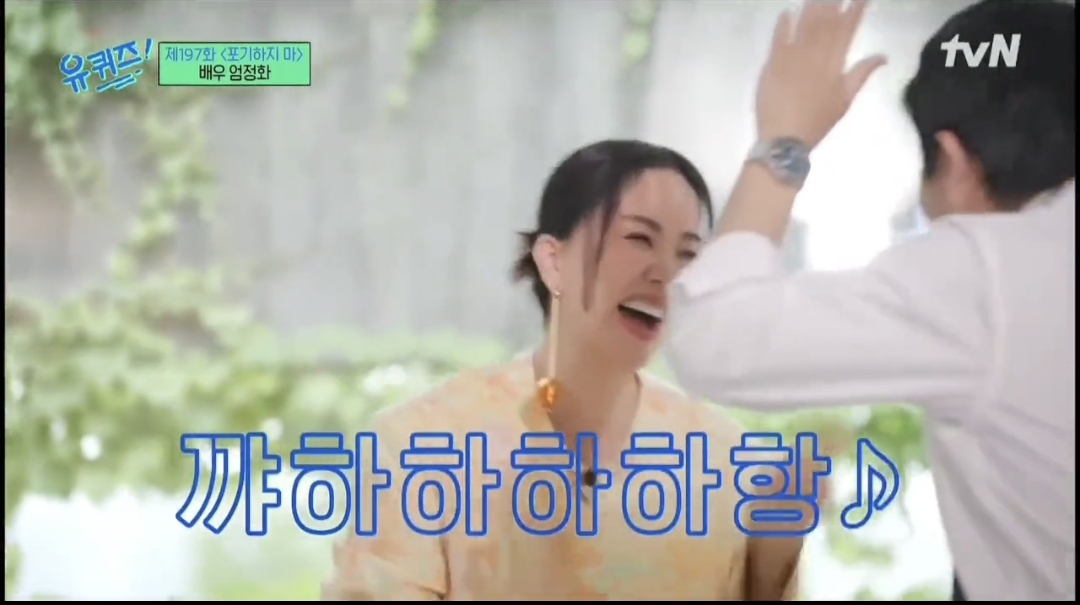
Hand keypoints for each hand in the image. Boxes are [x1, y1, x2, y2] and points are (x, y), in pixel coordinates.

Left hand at [755, 0, 886, 147]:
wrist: (785, 139)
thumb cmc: (817, 122)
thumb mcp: (845, 100)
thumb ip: (862, 73)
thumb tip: (883, 56)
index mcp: (835, 65)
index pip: (847, 30)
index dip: (855, 10)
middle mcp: (815, 56)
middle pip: (826, 22)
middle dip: (833, 3)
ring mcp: (792, 58)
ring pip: (805, 25)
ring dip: (812, 8)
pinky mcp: (772, 63)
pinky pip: (779, 38)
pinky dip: (783, 24)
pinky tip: (787, 12)